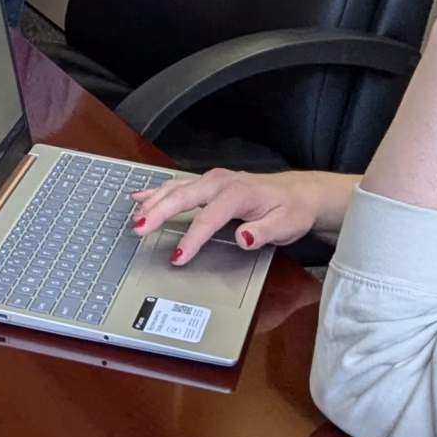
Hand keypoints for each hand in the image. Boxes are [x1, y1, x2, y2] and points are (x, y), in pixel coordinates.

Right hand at [131, 168, 357, 265]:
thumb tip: (243, 237)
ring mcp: (212, 180)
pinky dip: (157, 190)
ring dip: (154, 201)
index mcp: (237, 192)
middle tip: (140, 229)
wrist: (300, 193)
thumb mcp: (286, 225)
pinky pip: (178, 184)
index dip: (191, 239)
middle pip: (183, 196)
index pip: (208, 218)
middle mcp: (220, 182)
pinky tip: (140, 196)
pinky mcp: (209, 183)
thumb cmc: (291, 209)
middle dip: (159, 212)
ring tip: (136, 217)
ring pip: (176, 188)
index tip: (178, 256)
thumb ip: (263, 232)